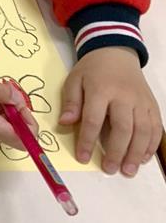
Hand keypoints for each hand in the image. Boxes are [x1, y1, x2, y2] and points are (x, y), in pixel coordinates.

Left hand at [61, 46, 161, 175]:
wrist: (116, 52)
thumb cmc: (92, 70)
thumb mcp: (74, 80)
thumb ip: (71, 102)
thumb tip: (65, 123)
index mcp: (101, 90)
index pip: (94, 119)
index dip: (88, 140)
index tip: (83, 157)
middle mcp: (125, 97)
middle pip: (123, 128)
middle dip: (116, 151)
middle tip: (110, 169)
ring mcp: (142, 101)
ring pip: (143, 131)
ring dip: (136, 153)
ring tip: (128, 170)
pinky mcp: (153, 105)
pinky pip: (156, 127)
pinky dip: (151, 145)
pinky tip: (144, 158)